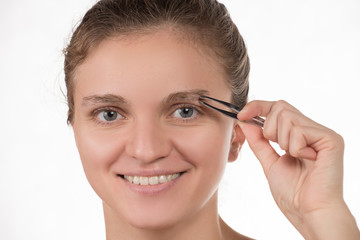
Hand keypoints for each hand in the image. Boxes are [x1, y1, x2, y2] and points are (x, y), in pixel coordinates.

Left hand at [237, 100, 359, 238]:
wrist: (308, 211)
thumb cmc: (293, 193)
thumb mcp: (269, 162)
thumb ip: (258, 141)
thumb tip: (244, 121)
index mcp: (299, 134)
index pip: (277, 107)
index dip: (257, 107)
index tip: (241, 115)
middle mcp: (312, 129)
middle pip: (280, 107)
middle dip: (269, 129)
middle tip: (279, 150)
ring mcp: (322, 133)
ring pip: (287, 116)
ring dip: (282, 142)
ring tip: (295, 158)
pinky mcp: (331, 139)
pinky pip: (299, 131)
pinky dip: (295, 149)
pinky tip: (308, 161)